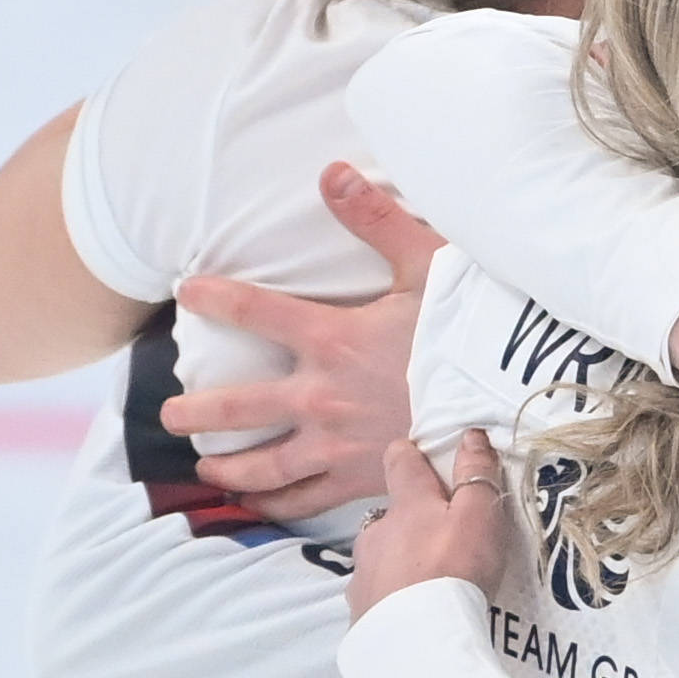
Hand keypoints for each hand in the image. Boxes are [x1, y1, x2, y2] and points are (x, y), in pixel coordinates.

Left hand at [166, 164, 442, 519]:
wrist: (508, 406)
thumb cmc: (472, 335)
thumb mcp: (429, 267)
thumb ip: (376, 220)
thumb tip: (332, 172)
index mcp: (331, 338)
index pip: (252, 311)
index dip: (212, 297)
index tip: (186, 292)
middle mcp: (320, 396)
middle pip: (234, 408)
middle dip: (193, 413)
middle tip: (170, 415)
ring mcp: (336, 445)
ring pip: (261, 464)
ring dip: (225, 465)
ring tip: (205, 465)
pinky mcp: (361, 479)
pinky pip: (306, 499)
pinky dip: (276, 505)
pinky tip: (258, 505)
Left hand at [348, 430, 516, 618]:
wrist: (417, 638)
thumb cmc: (454, 567)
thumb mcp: (479, 516)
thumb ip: (476, 475)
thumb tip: (469, 435)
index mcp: (407, 504)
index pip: (400, 461)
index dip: (409, 452)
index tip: (419, 451)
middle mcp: (377, 531)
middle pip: (390, 514)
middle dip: (409, 518)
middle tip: (439, 535)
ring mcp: (363, 571)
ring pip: (380, 553)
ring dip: (398, 558)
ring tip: (425, 579)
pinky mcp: (360, 608)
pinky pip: (376, 592)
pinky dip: (391, 594)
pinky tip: (408, 609)